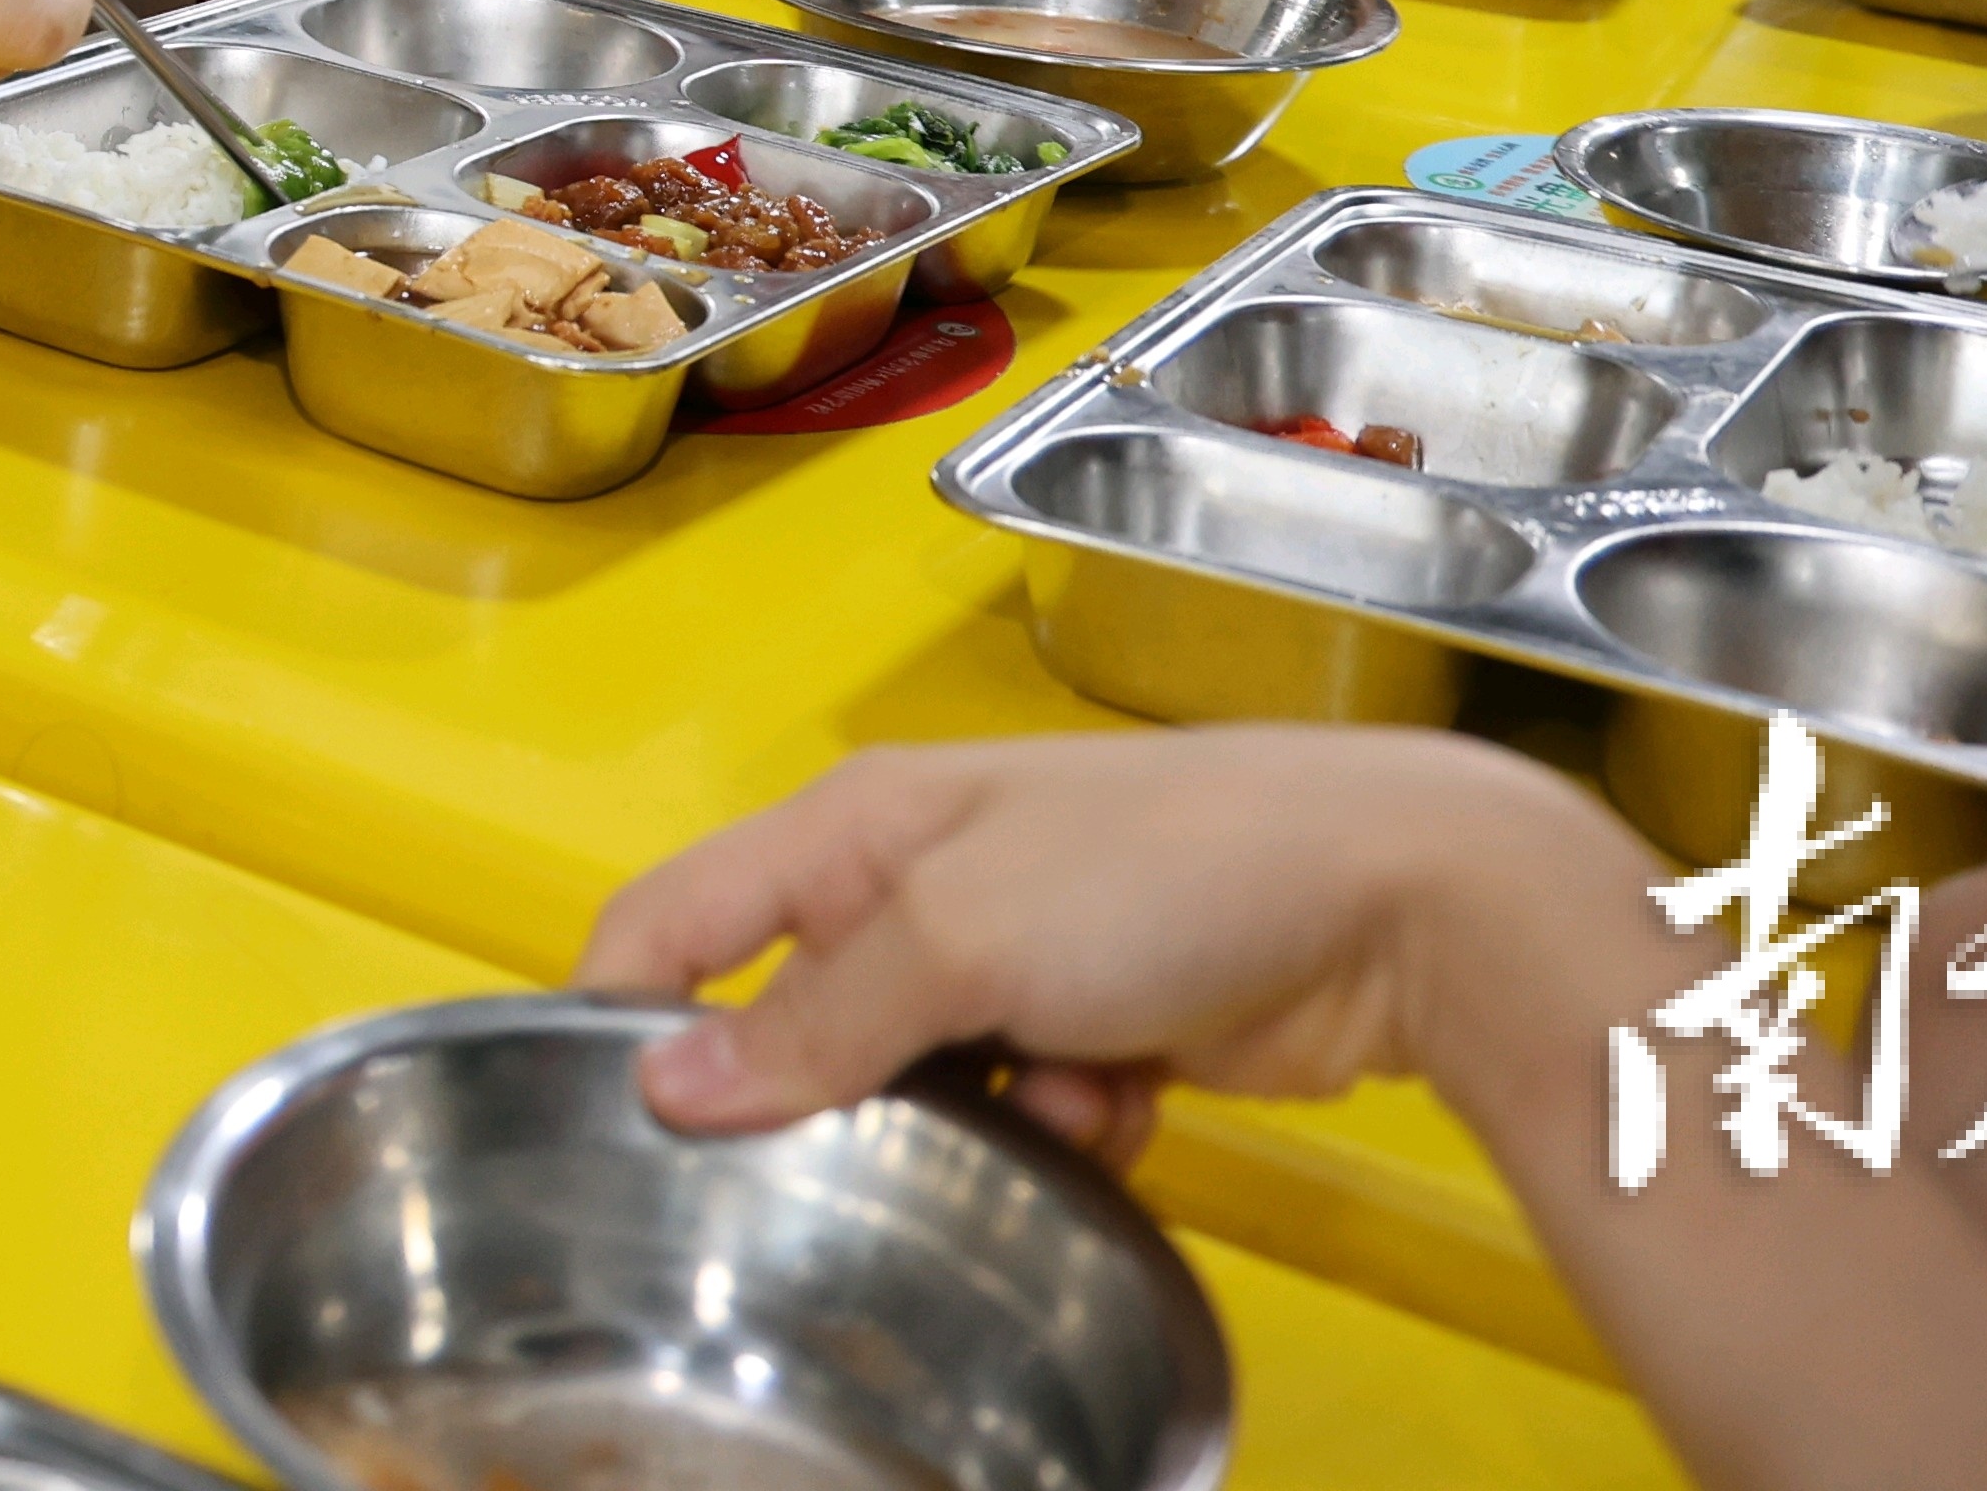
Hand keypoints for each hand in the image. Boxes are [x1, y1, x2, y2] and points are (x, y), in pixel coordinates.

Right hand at [579, 729, 1632, 1166]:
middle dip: (832, 1101)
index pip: (676, 914)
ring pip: (920, 1088)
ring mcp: (1013, 954)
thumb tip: (666, 1081)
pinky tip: (1125, 1108)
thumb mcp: (961, 935)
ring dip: (970, 1125)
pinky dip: (1067, 1130)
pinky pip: (1026, 1115)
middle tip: (855, 1159)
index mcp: (854, 827)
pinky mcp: (1098, 1023)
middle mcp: (917, 882)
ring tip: (1044, 1110)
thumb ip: (812, 1017)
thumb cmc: (1173, 868)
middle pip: (799, 1022)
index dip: (618, 1009)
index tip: (592, 1120)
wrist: (1393, 900)